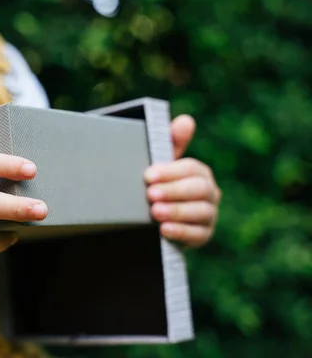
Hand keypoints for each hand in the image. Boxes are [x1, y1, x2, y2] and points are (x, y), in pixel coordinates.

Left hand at [144, 115, 220, 247]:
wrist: (151, 221)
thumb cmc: (158, 186)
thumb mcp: (161, 166)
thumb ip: (171, 143)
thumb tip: (186, 121)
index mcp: (199, 173)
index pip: (191, 169)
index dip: (170, 172)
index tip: (148, 176)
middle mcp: (209, 193)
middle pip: (199, 189)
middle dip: (173, 191)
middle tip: (150, 194)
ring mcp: (209, 215)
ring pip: (201, 212)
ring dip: (177, 211)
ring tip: (155, 212)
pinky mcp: (203, 236)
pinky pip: (198, 235)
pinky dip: (181, 232)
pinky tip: (164, 230)